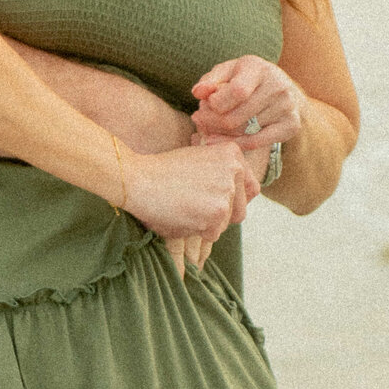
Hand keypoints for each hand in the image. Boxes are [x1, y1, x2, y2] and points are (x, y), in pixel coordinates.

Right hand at [121, 143, 257, 277]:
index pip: (251, 188)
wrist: (137, 178)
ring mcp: (227, 192)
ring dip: (206, 224)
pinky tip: (180, 215)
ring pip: (225, 223)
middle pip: (240, 210)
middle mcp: (235, 171)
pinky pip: (212, 234)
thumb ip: (221, 173)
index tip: (217, 202)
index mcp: (233, 154)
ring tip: (183, 208)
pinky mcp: (216, 213)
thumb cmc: (161, 171)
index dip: (235, 200)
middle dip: (220, 215)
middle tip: (194, 208)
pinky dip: (196, 231)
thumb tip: (240, 193)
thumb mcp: (198, 159)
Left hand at [191, 56, 303, 150]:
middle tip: (199, 120)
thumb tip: (198, 93)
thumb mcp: (227, 73)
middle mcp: (277, 85)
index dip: (216, 103)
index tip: (207, 103)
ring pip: (243, 131)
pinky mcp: (291, 125)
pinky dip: (235, 143)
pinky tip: (218, 139)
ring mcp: (287, 106)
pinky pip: (256, 142)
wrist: (283, 89)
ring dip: (220, 132)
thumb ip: (210, 81)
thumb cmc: (246, 79)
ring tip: (209, 126)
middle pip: (235, 117)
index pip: (237, 92)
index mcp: (258, 68)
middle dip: (211, 122)